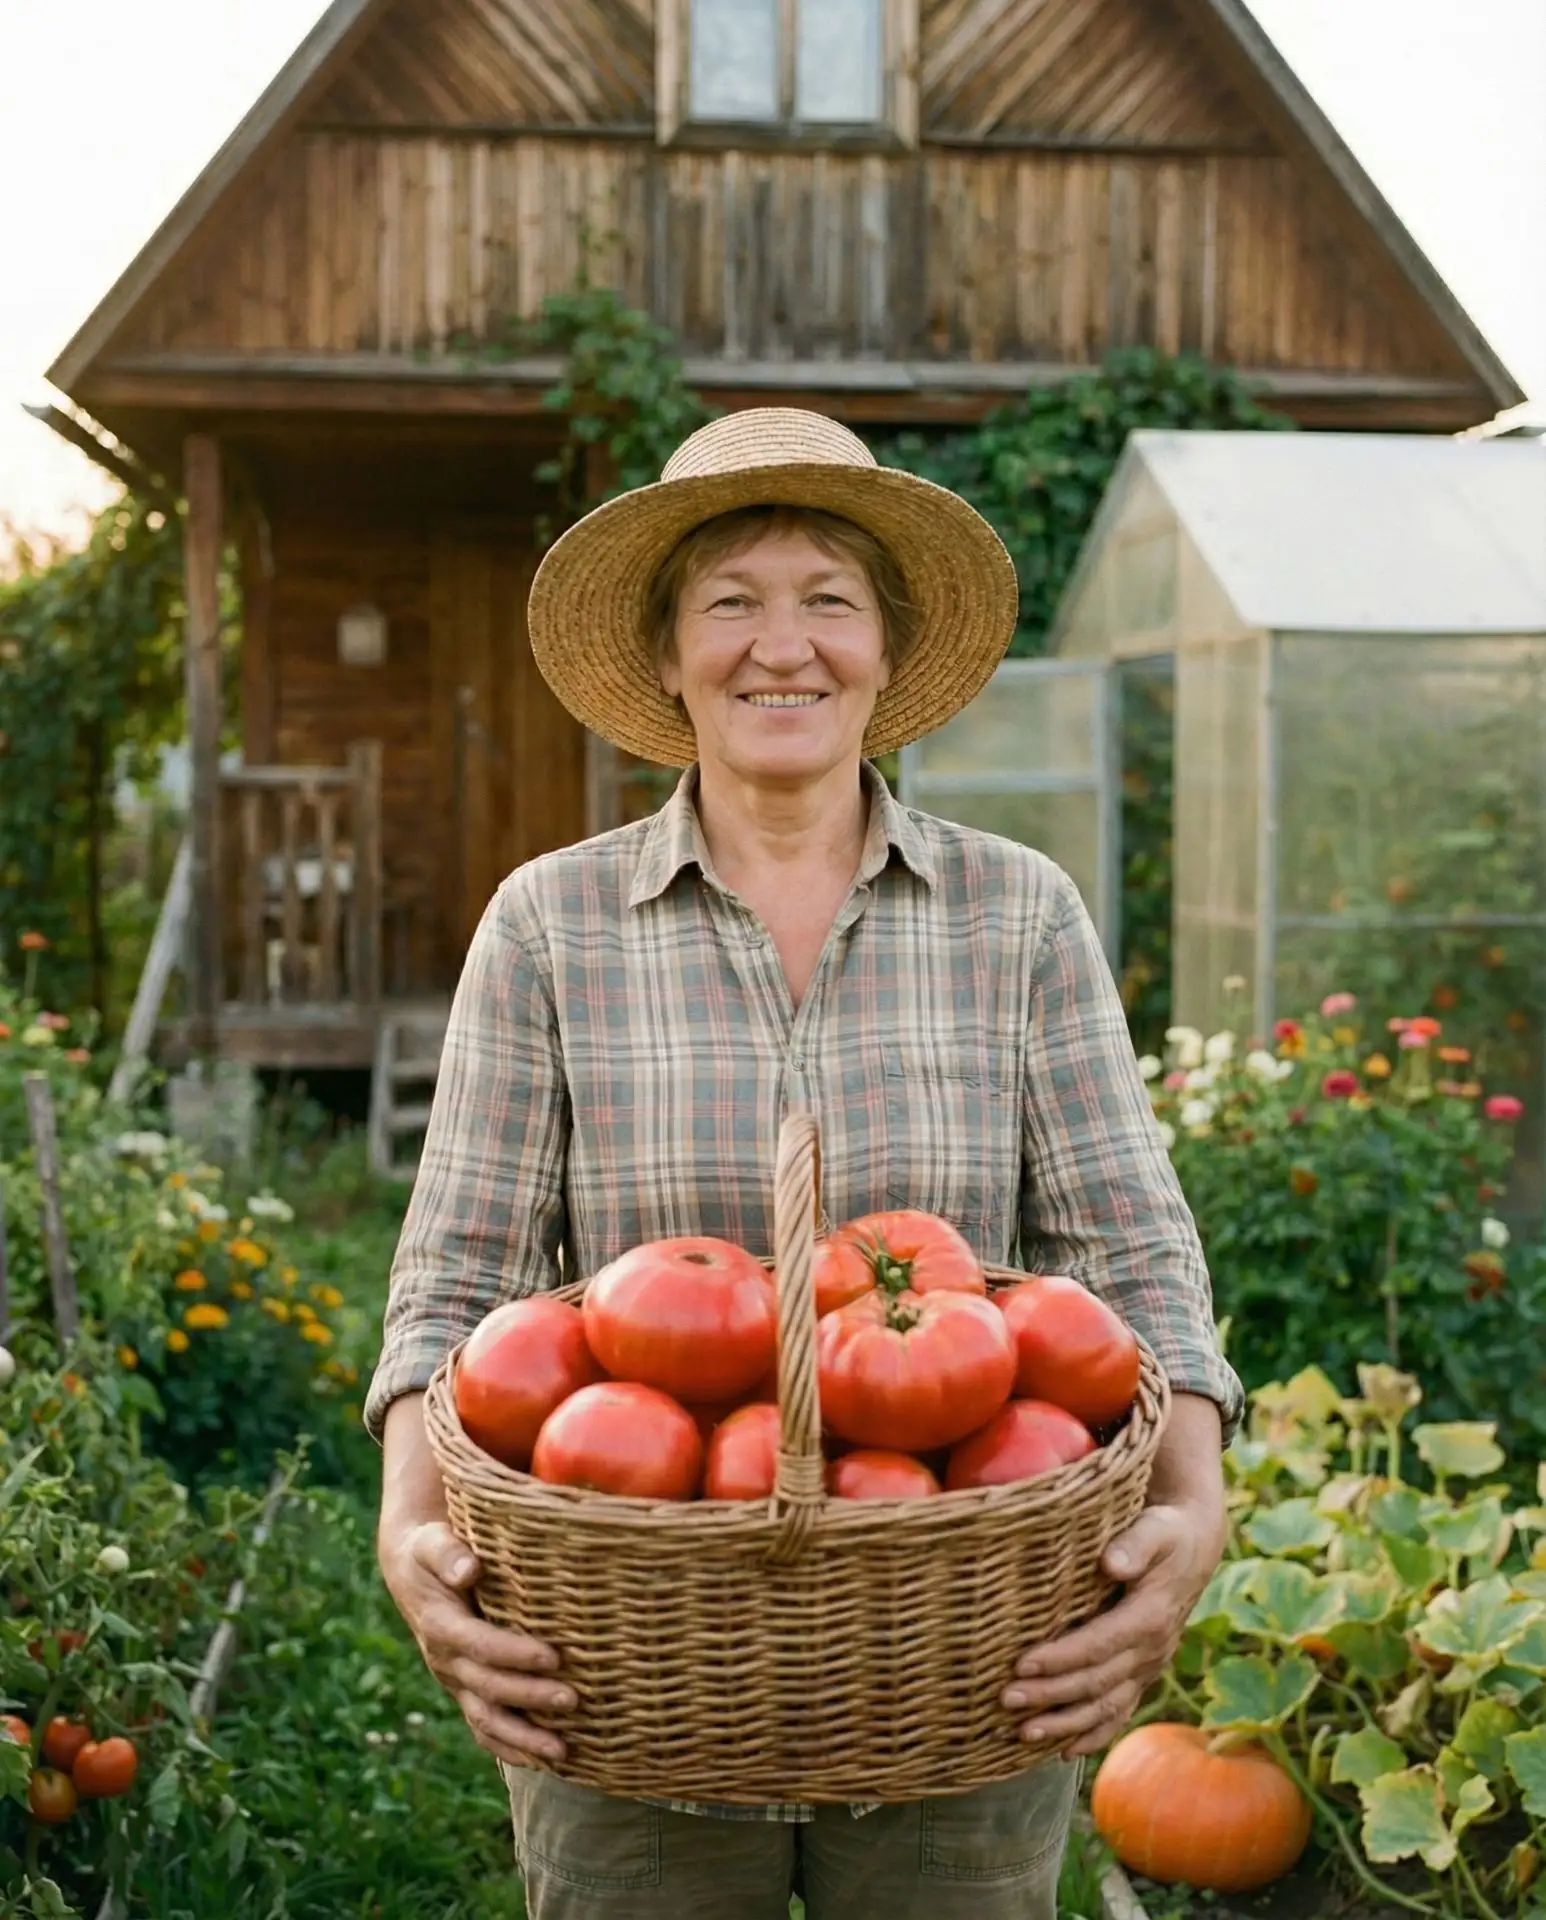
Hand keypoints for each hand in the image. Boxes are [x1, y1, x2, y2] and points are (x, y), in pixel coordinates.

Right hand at [380, 1520, 572, 1764]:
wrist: (412, 1571)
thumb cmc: (430, 1551)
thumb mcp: (432, 1543)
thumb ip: (448, 1554)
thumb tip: (469, 1570)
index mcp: (440, 1625)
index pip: (480, 1645)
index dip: (515, 1654)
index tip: (554, 1656)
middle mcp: (446, 1661)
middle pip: (490, 1688)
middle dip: (531, 1697)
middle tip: (574, 1700)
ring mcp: (456, 1682)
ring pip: (487, 1719)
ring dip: (525, 1738)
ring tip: (564, 1751)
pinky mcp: (466, 1692)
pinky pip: (485, 1728)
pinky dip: (511, 1748)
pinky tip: (544, 1761)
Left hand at [1002, 1499, 1224, 1757]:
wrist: (1192, 1549)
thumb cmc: (1165, 1533)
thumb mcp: (1155, 1528)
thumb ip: (1134, 1544)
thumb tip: (1111, 1563)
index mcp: (1150, 1617)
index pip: (1099, 1644)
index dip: (1061, 1658)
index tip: (1021, 1665)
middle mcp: (1151, 1650)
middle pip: (1096, 1681)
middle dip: (1050, 1694)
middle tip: (1006, 1699)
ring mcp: (1148, 1668)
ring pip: (1105, 1706)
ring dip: (1065, 1723)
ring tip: (1023, 1734)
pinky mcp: (1142, 1674)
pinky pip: (1119, 1712)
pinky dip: (1093, 1734)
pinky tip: (1063, 1752)